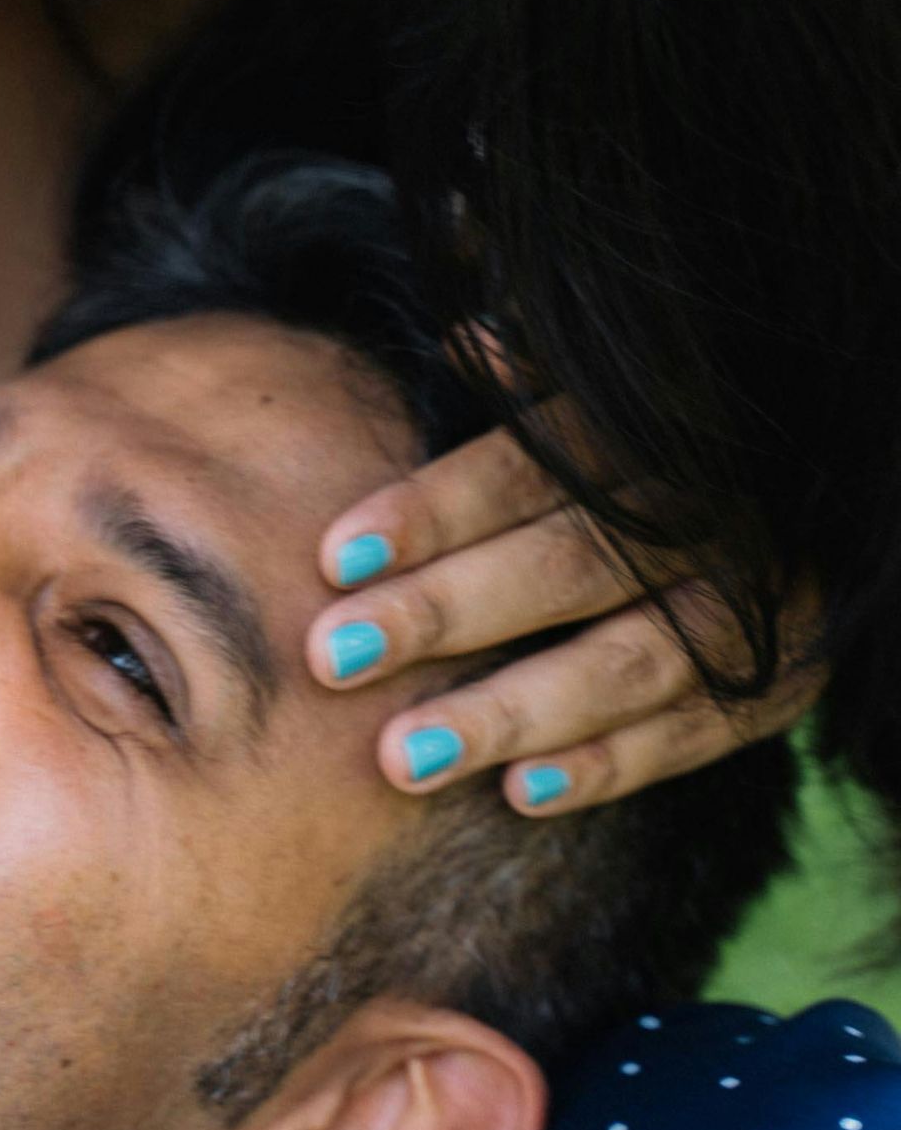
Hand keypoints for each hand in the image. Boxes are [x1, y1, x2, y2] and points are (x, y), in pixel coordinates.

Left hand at [308, 423, 818, 812]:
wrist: (797, 530)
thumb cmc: (644, 471)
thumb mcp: (598, 406)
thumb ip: (532, 387)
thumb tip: (469, 338)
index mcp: (643, 438)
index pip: (528, 468)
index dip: (433, 510)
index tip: (333, 557)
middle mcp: (705, 517)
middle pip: (566, 566)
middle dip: (444, 613)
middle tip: (332, 656)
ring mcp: (751, 605)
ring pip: (629, 663)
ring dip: (511, 712)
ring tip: (402, 755)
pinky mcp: (780, 685)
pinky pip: (694, 733)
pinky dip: (610, 766)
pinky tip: (519, 792)